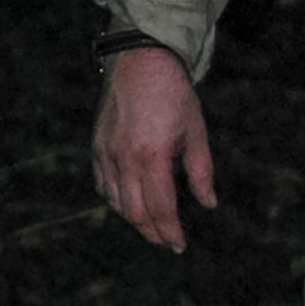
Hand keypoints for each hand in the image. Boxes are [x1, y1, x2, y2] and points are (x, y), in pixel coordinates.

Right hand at [92, 44, 216, 253]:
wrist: (139, 59)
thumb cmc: (173, 94)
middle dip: (153, 233)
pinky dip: (115, 200)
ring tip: (153, 227)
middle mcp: (124, 157)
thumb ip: (201, 173)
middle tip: (168, 243)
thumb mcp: (196, 133)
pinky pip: (102, 184)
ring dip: (134, 219)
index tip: (179, 246)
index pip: (160, 208)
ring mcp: (106, 151)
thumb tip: (208, 204)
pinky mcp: (96, 144)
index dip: (171, 232)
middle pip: (135, 212)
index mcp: (152, 156)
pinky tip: (129, 205)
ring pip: (116, 202)